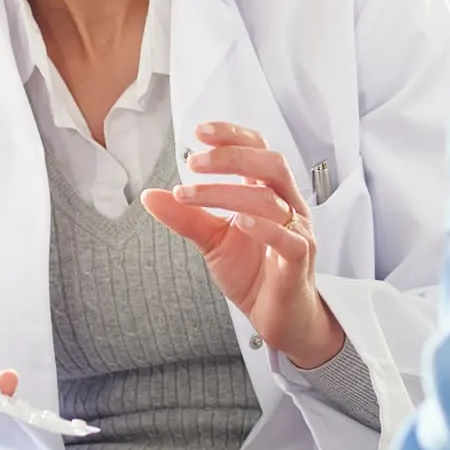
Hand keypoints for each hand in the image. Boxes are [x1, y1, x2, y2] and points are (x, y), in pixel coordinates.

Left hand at [143, 122, 344, 369]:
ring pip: (271, 198)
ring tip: (191, 194)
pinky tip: (238, 221)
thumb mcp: (211, 240)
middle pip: (270, 164)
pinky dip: (263, 227)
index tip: (200, 132)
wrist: (278, 317)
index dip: (233, 135)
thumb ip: (185, 217)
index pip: (258, 149)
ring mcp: (297, 231)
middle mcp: (288, 206)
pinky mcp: (299, 261)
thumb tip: (150, 195)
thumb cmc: (253, 272)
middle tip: (193, 161)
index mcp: (269, 193)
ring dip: (228, 191)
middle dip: (231, 156)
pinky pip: (287, 238)